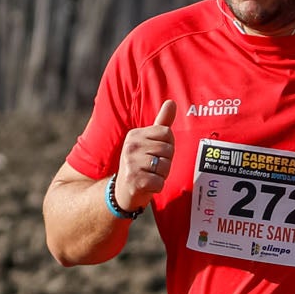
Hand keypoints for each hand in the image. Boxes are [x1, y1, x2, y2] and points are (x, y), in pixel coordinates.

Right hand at [116, 97, 176, 213]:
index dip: (167, 147)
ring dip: (161, 175)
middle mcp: (131, 146)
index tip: (155, 153)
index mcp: (135, 135)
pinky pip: (160, 182)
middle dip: (165, 162)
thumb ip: (161, 123)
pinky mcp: (135, 180)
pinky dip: (157, 187)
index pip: (167, 134)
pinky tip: (146, 185)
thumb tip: (172, 102)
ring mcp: (131, 163)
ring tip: (149, 175)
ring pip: (165, 167)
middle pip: (168, 151)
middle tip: (151, 167)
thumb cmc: (140, 165)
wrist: (122, 191)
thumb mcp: (148, 142)